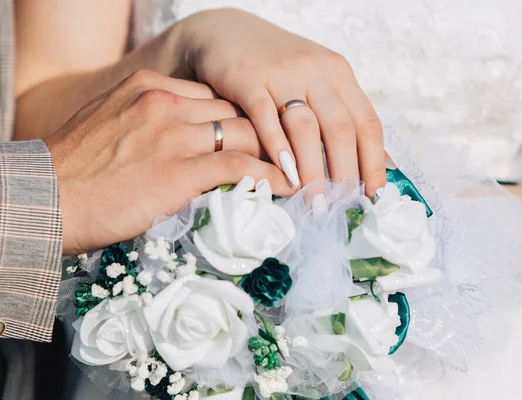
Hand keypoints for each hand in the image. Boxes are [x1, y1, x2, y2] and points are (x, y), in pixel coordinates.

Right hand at [45, 70, 293, 254]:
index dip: (240, 118)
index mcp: (149, 88)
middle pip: (235, 111)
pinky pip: (239, 164)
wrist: (45, 199)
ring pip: (244, 133)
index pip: (215, 97)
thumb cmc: (74, 170)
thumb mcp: (110, 123)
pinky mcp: (178, 171)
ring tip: (293, 171)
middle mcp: (164, 104)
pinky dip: (268, 174)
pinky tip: (285, 185)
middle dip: (262, 133)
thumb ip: (149, 120)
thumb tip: (184, 136)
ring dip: (274, 153)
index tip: (256, 136)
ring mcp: (172, 136)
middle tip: (283, 155)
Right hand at [175, 9, 386, 196]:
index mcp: (339, 74)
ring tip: (315, 201)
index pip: (367, 123)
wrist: (226, 32)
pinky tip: (285, 174)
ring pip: (305, 128)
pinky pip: (265, 117)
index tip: (373, 195)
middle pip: (340, 130)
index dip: (373, 163)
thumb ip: (338, 115)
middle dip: (344, 174)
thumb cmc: (276, 68)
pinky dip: (277, 147)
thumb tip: (371, 164)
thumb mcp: (315, 81)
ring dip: (313, 170)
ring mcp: (281, 73)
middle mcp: (316, 71)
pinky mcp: (246, 78)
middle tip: (341, 208)